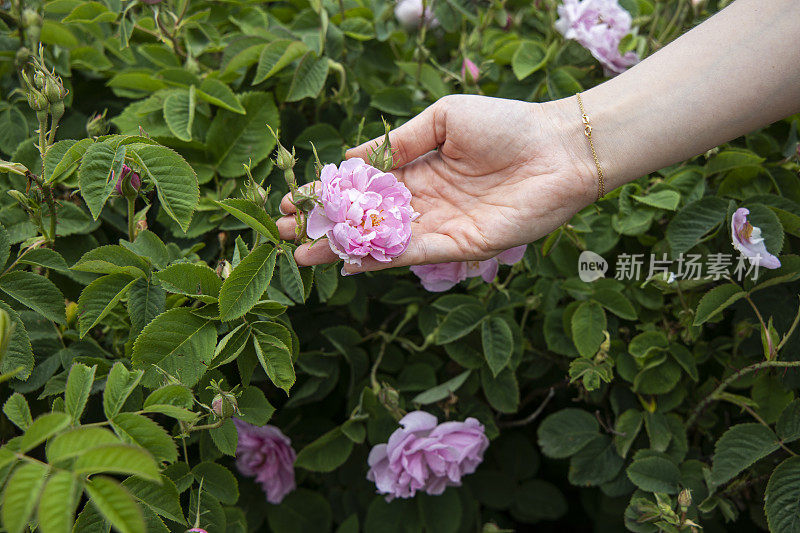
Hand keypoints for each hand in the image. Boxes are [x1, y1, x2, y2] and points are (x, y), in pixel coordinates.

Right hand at [276, 94, 596, 270]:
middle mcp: (424, 202)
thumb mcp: (442, 119)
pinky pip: (413, 254)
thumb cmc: (505, 124)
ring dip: (342, 249)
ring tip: (302, 255)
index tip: (291, 200)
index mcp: (418, 170)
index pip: (363, 187)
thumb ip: (398, 142)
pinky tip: (348, 262)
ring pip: (381, 242)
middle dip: (325, 227)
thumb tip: (349, 158)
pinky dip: (380, 259)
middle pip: (365, 220)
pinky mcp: (461, 246)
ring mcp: (441, 226)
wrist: (559, 147)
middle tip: (285, 236)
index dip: (328, 194)